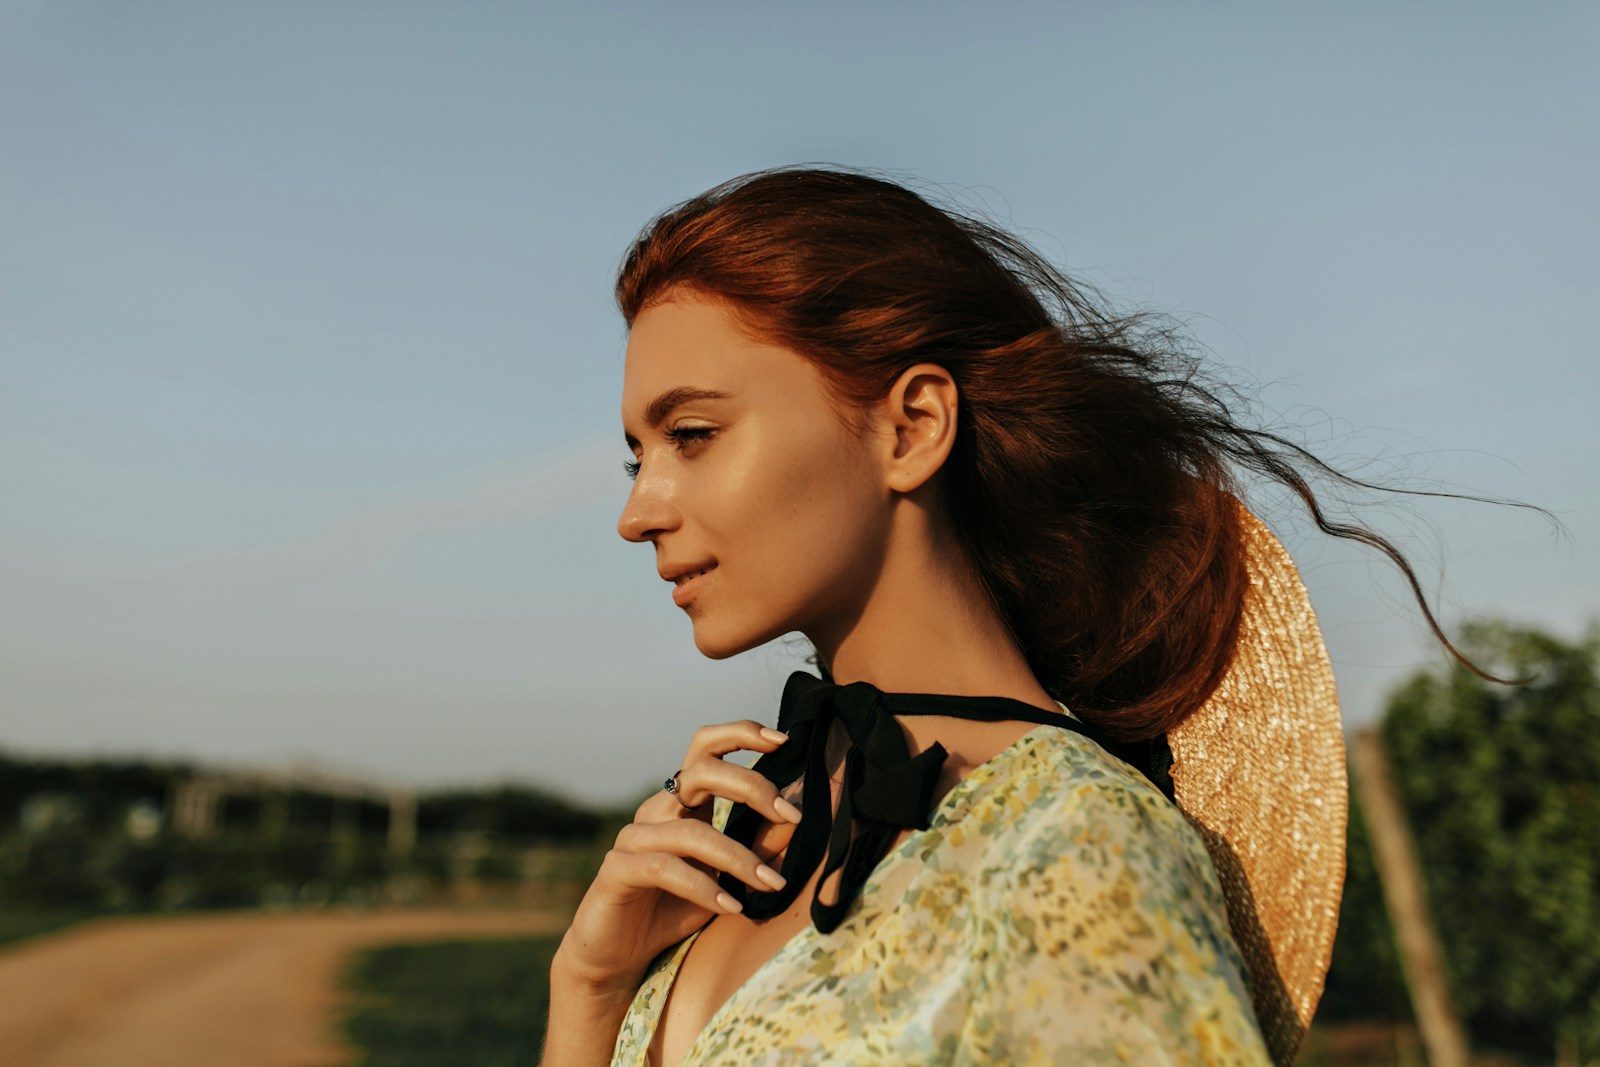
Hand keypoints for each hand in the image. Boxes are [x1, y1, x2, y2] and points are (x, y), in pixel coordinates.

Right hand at [554, 719, 805, 993]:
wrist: (620, 958)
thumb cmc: (676, 911)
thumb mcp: (728, 878)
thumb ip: (759, 846)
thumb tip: (798, 815)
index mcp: (684, 803)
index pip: (706, 749)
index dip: (741, 734)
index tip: (783, 741)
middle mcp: (658, 811)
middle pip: (700, 773)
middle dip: (751, 787)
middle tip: (793, 815)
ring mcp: (634, 837)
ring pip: (691, 830)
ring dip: (739, 857)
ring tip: (773, 884)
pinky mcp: (618, 869)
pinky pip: (665, 868)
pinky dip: (704, 886)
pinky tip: (732, 907)